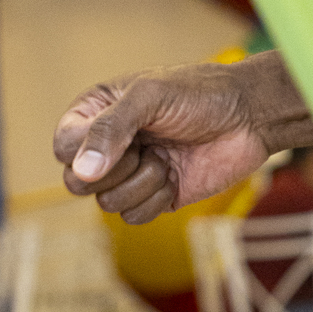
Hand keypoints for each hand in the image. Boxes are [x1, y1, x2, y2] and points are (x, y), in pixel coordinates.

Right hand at [54, 53, 312, 224]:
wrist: (249, 116)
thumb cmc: (198, 94)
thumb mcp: (149, 97)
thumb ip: (110, 129)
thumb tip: (82, 172)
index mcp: (95, 113)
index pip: (63, 145)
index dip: (82, 150)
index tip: (120, 139)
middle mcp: (107, 146)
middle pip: (75, 181)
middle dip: (112, 172)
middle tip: (142, 149)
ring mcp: (129, 174)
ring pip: (105, 203)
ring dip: (140, 184)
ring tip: (165, 158)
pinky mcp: (153, 197)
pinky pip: (133, 217)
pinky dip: (156, 199)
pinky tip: (175, 176)